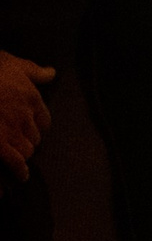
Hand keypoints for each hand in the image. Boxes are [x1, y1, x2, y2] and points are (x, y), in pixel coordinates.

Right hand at [0, 53, 53, 178]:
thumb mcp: (17, 65)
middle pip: (35, 137)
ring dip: (22, 153)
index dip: (37, 127)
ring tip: (16, 156)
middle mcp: (25, 116)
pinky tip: (21, 176)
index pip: (44, 121)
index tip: (30, 129)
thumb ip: (36, 72)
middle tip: (18, 142)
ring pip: (27, 150)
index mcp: (32, 99)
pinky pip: (15, 161)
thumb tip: (51, 72)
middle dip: (27, 140)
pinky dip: (19, 170)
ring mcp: (11, 130)